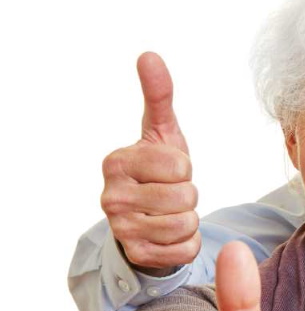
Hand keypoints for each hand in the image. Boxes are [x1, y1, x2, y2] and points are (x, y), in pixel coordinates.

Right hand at [100, 52, 199, 273]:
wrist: (145, 217)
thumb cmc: (158, 169)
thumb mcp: (161, 131)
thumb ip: (158, 95)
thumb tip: (149, 54)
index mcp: (116, 162)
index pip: (180, 165)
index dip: (184, 168)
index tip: (168, 170)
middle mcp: (110, 196)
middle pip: (186, 196)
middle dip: (188, 194)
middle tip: (171, 193)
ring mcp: (119, 228)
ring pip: (187, 223)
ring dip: (189, 219)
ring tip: (169, 212)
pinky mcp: (135, 255)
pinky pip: (186, 250)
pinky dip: (187, 243)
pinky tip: (169, 235)